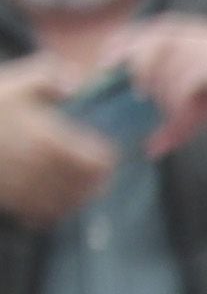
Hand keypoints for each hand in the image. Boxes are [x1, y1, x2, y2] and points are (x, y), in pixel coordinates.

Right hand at [0, 68, 117, 229]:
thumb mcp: (15, 83)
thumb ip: (49, 77)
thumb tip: (75, 82)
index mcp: (49, 142)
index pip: (100, 162)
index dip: (107, 158)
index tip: (106, 150)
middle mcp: (42, 171)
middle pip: (90, 187)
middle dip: (98, 179)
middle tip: (97, 169)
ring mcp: (27, 190)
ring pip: (71, 205)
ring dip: (80, 195)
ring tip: (80, 183)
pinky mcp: (12, 202)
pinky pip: (46, 215)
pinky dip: (57, 208)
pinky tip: (55, 195)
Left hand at [112, 18, 206, 152]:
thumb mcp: (201, 107)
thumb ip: (176, 122)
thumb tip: (151, 149)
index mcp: (170, 34)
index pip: (126, 37)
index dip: (112, 57)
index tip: (106, 79)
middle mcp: (178, 33)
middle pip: (135, 51)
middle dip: (138, 80)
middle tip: (145, 99)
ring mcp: (195, 44)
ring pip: (157, 70)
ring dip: (163, 97)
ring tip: (180, 111)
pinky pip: (180, 83)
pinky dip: (180, 103)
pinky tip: (189, 113)